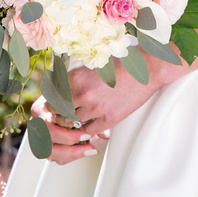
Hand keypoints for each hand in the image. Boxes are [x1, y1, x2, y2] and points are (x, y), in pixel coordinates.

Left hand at [31, 54, 173, 165]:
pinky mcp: (109, 119)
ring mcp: (96, 108)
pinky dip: (86, 130)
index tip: (52, 104)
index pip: (53, 95)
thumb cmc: (120, 65)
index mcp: (77, 77)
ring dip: (71, 123)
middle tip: (58, 116)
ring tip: (72, 121)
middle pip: (60, 111)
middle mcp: (83, 93)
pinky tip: (88, 126)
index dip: (51, 101)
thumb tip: (59, 88)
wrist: (146, 70)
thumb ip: (75, 79)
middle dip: (58, 114)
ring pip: (73, 123)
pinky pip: (89, 131)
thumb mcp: (93, 67)